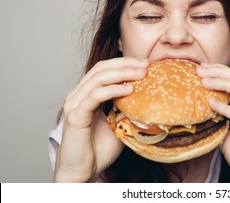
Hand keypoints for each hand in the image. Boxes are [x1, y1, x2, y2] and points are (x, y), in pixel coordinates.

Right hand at [54, 57, 148, 181]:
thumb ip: (126, 109)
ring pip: (98, 78)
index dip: (124, 63)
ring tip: (141, 74)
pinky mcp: (75, 116)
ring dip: (122, 73)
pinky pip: (94, 96)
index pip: (104, 69)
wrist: (83, 172)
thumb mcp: (118, 124)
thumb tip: (147, 98)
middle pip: (101, 68)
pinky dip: (113, 89)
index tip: (145, 63)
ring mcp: (74, 104)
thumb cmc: (99, 150)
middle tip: (146, 64)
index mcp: (86, 94)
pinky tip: (129, 89)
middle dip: (125, 64)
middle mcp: (78, 95)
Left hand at [197, 64, 229, 182]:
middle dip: (220, 72)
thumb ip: (219, 118)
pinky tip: (211, 103)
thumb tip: (198, 109)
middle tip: (200, 70)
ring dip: (224, 83)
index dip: (222, 70)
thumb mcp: (228, 132)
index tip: (203, 68)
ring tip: (204, 82)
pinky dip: (227, 108)